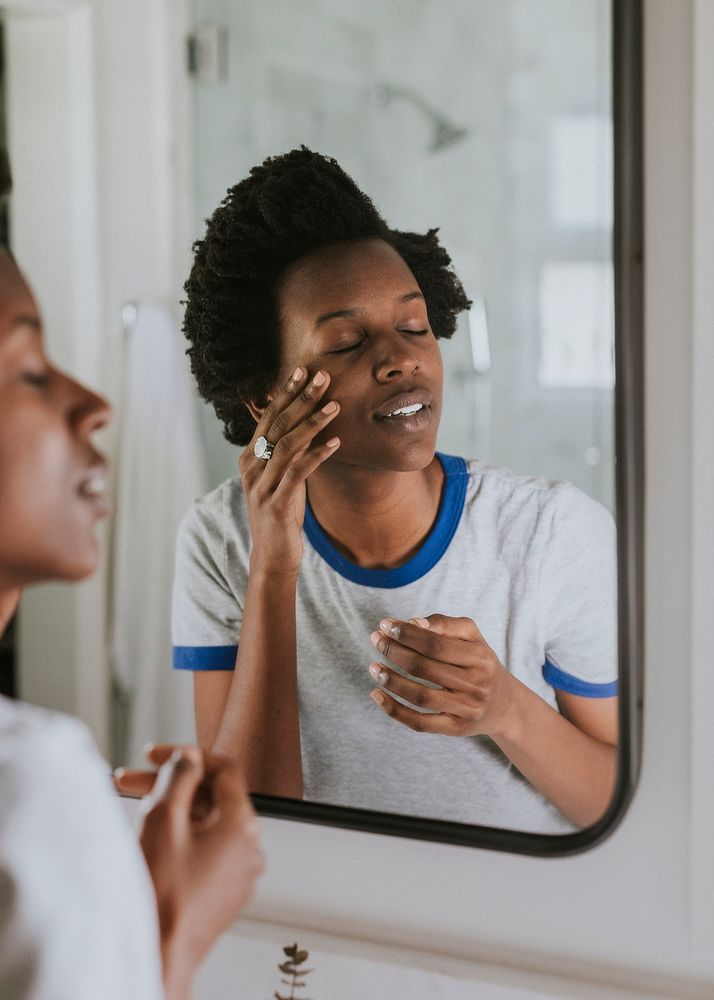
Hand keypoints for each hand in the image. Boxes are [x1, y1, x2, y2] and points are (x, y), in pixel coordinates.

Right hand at [131, 745, 264, 999]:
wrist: (159, 957)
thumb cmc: (162, 897)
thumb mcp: (164, 820)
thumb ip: (178, 778)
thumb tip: (188, 758)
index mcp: (243, 826)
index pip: (223, 770)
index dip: (187, 756)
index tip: (156, 756)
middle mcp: (250, 848)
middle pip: (212, 798)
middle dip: (170, 786)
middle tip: (132, 781)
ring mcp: (239, 873)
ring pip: (207, 825)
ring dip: (172, 812)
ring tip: (136, 813)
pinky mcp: (224, 892)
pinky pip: (207, 851)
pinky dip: (181, 839)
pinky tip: (151, 842)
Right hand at [241, 366, 340, 576]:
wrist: (272, 556)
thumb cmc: (281, 514)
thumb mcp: (281, 478)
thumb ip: (287, 452)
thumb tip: (305, 423)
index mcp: (249, 458)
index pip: (268, 417)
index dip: (285, 393)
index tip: (303, 370)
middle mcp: (251, 468)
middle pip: (278, 425)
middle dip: (301, 399)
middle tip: (322, 377)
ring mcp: (261, 486)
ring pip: (287, 445)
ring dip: (313, 423)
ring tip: (335, 405)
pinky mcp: (276, 504)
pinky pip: (298, 473)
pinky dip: (317, 455)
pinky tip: (336, 442)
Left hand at [368, 614, 518, 739]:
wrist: (504, 705)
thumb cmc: (479, 663)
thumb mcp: (472, 637)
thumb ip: (445, 624)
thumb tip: (413, 622)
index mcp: (480, 658)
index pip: (436, 644)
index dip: (407, 634)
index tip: (386, 624)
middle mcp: (476, 685)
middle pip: (425, 669)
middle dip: (394, 652)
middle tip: (376, 640)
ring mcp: (466, 710)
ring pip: (421, 697)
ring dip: (391, 681)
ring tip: (374, 667)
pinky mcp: (455, 729)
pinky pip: (420, 723)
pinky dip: (395, 711)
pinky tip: (377, 695)